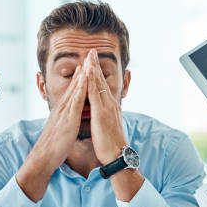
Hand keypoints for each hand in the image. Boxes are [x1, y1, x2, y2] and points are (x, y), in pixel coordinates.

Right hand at [15, 64, 86, 201]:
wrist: (44, 158)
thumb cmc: (53, 148)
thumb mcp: (61, 131)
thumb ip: (65, 123)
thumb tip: (68, 121)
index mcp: (62, 111)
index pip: (73, 91)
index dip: (79, 78)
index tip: (85, 66)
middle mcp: (63, 108)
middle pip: (74, 85)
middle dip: (82, 70)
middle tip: (89, 56)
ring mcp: (65, 112)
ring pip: (75, 89)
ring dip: (82, 74)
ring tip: (89, 60)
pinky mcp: (68, 118)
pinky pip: (76, 100)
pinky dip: (81, 88)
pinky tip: (87, 79)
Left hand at [86, 49, 126, 164]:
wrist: (117, 156)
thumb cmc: (111, 146)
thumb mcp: (107, 128)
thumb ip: (104, 119)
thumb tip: (101, 115)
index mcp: (109, 107)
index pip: (102, 87)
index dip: (97, 74)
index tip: (92, 62)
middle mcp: (110, 104)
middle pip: (101, 81)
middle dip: (96, 65)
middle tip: (92, 51)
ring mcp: (107, 107)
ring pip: (99, 84)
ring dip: (94, 68)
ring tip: (90, 54)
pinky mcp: (102, 112)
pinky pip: (95, 93)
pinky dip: (92, 81)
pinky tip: (88, 71)